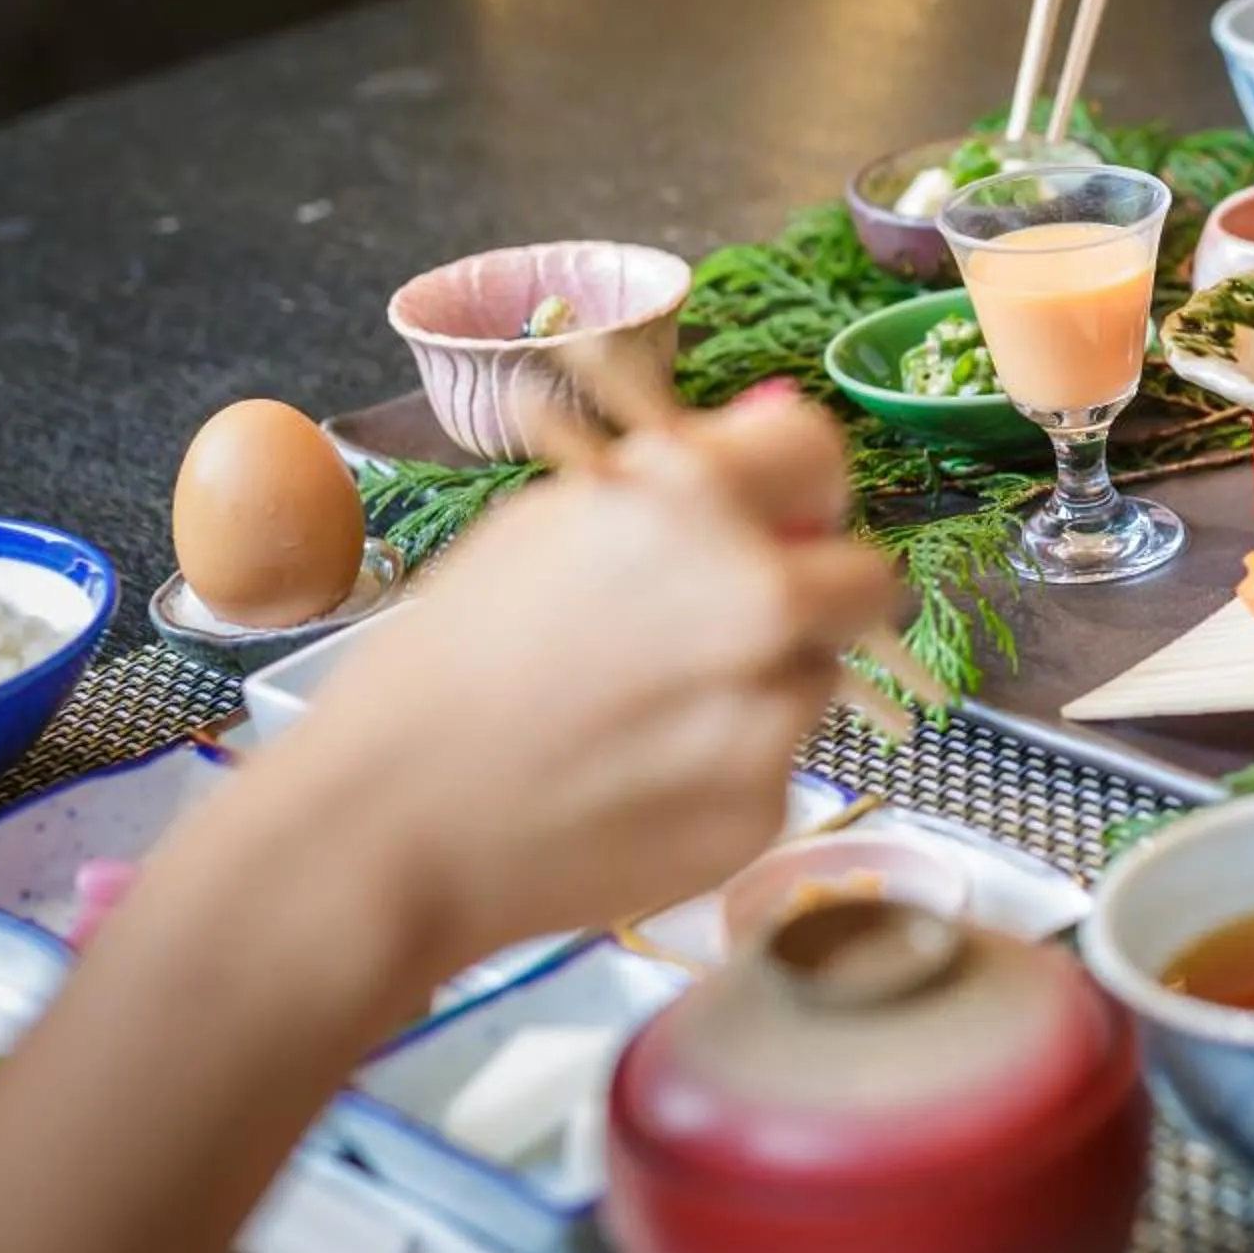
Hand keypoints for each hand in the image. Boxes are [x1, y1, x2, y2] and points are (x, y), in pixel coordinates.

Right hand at [248, 386, 896, 975]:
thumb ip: (683, 478)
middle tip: (737, 622)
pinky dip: (727, 770)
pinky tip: (635, 779)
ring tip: (643, 716)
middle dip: (819, 592)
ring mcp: (771, 713)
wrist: (385, 827)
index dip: (795, 482)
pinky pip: (777, 767)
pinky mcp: (764, 808)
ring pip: (819, 679)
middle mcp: (758, 599)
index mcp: (697, 502)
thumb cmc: (442, 664)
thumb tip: (779, 426)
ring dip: (763, 687)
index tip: (780, 511)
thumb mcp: (548, 525)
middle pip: (869, 577)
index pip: (819, 450)